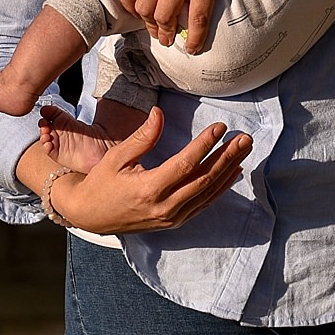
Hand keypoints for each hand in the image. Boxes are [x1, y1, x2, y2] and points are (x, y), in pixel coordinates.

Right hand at [44, 106, 251, 234]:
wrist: (89, 215)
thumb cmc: (101, 182)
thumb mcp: (117, 157)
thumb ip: (142, 137)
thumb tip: (159, 112)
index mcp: (148, 189)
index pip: (185, 165)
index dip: (205, 145)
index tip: (220, 126)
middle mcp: (163, 207)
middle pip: (203, 179)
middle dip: (227, 157)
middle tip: (245, 138)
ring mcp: (170, 218)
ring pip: (208, 192)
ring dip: (229, 170)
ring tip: (244, 149)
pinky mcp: (174, 222)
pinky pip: (203, 204)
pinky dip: (221, 188)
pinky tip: (234, 171)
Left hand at [115, 0, 260, 54]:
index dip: (128, 3)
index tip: (136, 11)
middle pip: (143, 5)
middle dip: (148, 23)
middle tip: (156, 30)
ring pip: (163, 15)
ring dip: (165, 32)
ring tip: (169, 39)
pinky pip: (195, 18)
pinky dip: (194, 37)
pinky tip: (193, 47)